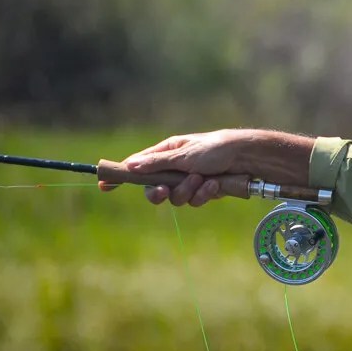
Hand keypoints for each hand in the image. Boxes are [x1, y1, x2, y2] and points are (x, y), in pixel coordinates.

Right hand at [99, 129, 312, 206]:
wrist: (248, 158)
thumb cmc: (216, 149)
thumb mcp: (184, 155)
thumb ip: (157, 164)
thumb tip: (130, 167)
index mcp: (167, 152)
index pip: (137, 165)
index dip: (121, 176)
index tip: (104, 185)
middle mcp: (176, 166)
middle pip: (154, 188)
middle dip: (160, 193)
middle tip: (164, 192)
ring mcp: (190, 180)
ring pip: (176, 198)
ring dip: (188, 191)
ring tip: (203, 180)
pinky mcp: (205, 191)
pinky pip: (195, 201)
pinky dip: (204, 194)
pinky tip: (215, 184)